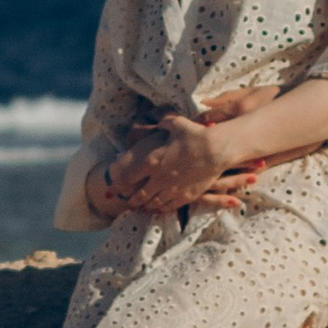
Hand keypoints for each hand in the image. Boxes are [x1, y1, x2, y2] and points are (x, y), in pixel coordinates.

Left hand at [110, 110, 240, 212]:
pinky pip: (170, 206)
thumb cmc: (195, 135)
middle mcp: (159, 178)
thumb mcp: (176, 124)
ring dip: (146, 205)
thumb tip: (160, 119)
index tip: (110, 190)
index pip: (128, 177)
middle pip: (140, 194)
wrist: (216, 150)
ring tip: (141, 208)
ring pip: (154, 202)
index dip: (117, 185)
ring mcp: (173, 188)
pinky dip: (162, 208)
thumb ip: (164, 123)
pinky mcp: (186, 195)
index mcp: (152, 161)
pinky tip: (160, 209)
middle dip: (132, 199)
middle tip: (127, 202)